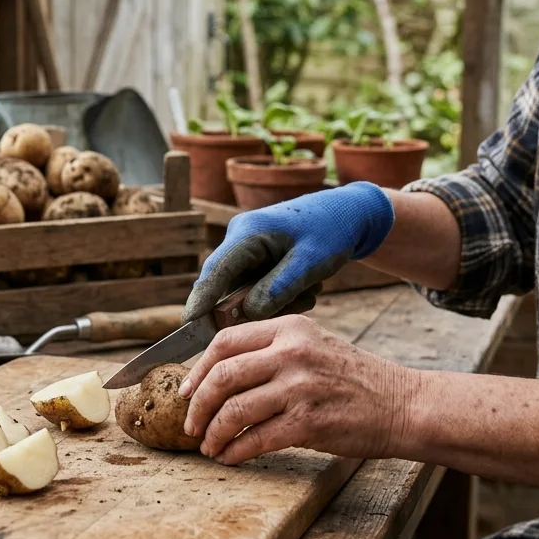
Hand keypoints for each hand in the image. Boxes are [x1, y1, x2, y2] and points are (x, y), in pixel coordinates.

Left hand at [180, 315, 419, 465]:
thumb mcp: (313, 346)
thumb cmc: (355, 380)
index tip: (186, 391)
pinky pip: (256, 439)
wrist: (403, 405)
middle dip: (197, 405)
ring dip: (213, 433)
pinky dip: (235, 451)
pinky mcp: (309, 422)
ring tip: (209, 446)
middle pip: (222, 375)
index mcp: (289, 329)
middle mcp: (293, 352)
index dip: (198, 369)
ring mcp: (301, 387)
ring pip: (234, 410)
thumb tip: (217, 376)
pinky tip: (230, 457)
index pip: (224, 341)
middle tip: (190, 424)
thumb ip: (271, 352)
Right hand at [183, 182, 394, 323]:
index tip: (189, 324)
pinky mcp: (257, 263)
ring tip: (307, 289)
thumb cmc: (331, 231)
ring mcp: (247, 252)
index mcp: (248, 232)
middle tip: (291, 303)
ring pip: (245, 293)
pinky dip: (280, 297)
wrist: (348, 214)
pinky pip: (257, 291)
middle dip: (252, 305)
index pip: (215, 270)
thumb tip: (248, 314)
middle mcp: (240, 240)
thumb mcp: (309, 262)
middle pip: (226, 286)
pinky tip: (305, 287)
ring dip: (275, 301)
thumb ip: (278, 289)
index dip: (201, 299)